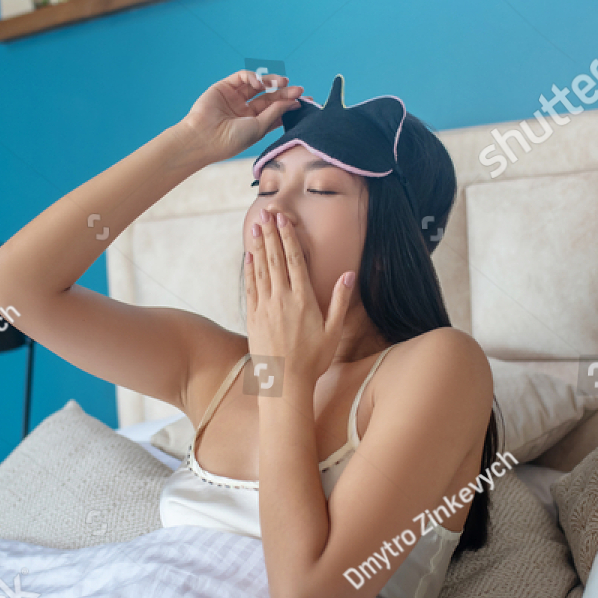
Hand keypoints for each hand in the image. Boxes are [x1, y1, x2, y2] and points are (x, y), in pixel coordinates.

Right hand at [178, 70, 303, 164]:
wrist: (204, 138)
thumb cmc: (231, 139)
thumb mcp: (259, 127)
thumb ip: (275, 112)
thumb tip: (294, 102)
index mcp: (254, 123)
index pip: (276, 110)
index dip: (290, 104)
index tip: (305, 100)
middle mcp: (245, 110)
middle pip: (269, 97)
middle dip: (284, 92)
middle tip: (297, 89)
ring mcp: (235, 98)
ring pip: (258, 85)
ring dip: (271, 82)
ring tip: (282, 82)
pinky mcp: (225, 87)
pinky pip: (243, 77)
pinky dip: (253, 77)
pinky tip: (259, 83)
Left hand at [244, 209, 354, 390]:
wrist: (284, 384)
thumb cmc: (313, 361)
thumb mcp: (333, 332)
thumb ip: (339, 301)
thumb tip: (349, 275)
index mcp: (303, 300)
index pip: (294, 261)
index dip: (288, 238)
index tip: (284, 220)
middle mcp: (282, 300)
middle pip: (275, 259)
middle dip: (271, 235)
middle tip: (266, 213)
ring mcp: (265, 308)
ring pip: (261, 270)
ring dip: (258, 247)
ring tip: (256, 227)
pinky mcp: (253, 318)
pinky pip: (251, 287)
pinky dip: (249, 270)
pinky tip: (248, 257)